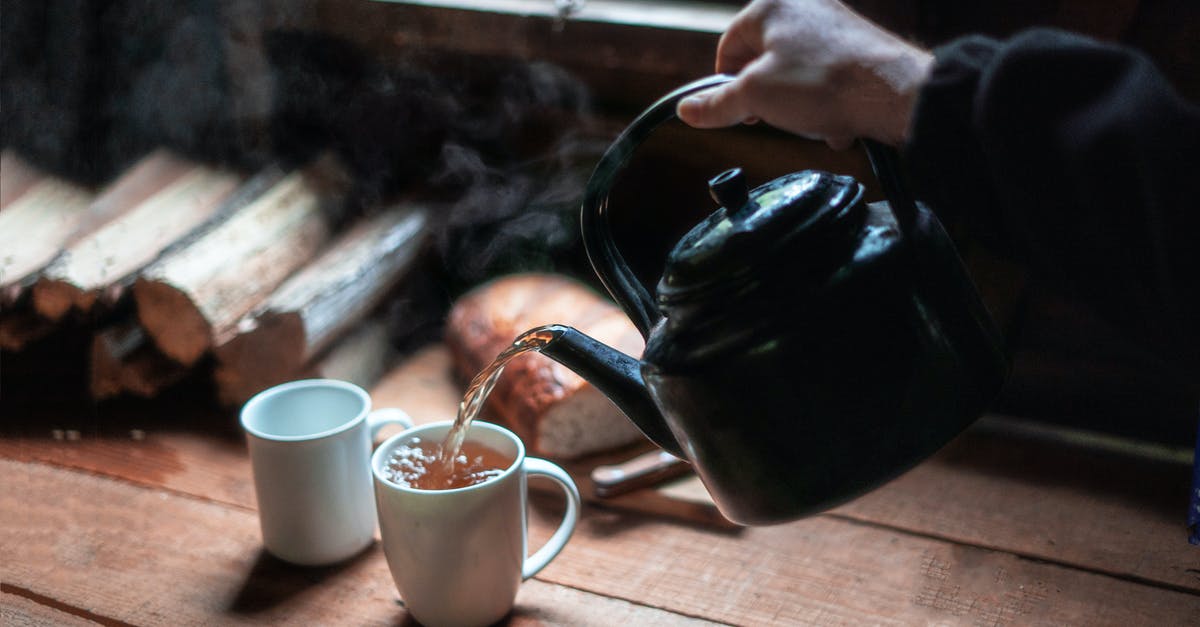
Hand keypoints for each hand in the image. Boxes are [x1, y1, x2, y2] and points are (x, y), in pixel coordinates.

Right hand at [676, 0, 933, 148]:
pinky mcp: (855, 45)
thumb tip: (687, 110)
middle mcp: (802, 5)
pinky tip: (835, 120)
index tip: (733, 112)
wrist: (893, 93)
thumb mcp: (755, 97)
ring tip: (812, 120)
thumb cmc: (824, 83)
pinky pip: (825, 78)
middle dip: (767, 98)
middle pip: (763, 61)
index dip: (726, 85)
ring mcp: (832, 24)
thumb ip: (717, 105)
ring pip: (795, 74)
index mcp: (770, 5)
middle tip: (776, 118)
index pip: (729, 47)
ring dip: (798, 106)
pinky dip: (825, 102)